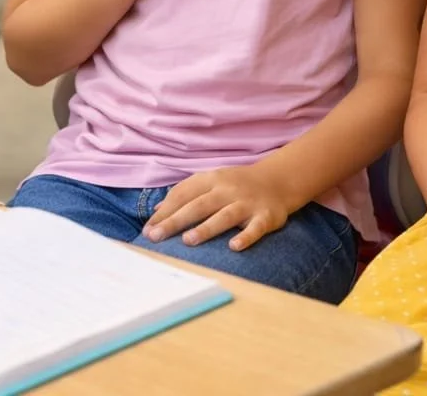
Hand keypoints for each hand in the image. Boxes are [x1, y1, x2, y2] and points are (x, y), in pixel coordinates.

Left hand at [142, 164, 295, 251]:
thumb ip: (184, 194)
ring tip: (188, 240)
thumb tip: (157, 211)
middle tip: (155, 237)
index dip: (164, 212)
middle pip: (198, 205)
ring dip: (206, 228)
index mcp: (211, 179)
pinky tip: (234, 247)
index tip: (147, 229)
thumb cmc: (236, 184)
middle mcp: (227, 190)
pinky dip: (246, 237)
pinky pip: (256, 228)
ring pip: (224, 215)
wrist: (278, 179)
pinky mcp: (266, 216)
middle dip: (175, 221)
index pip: (183, 194)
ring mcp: (247, 203)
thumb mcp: (210, 181)